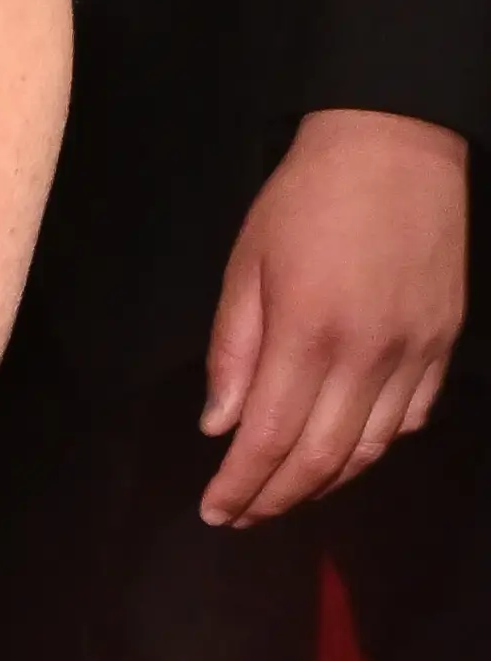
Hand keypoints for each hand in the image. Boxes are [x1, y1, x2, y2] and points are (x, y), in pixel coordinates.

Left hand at [198, 108, 466, 523]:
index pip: (268, 439)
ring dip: (324, 483)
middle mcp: (368, 355)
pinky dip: (375, 448)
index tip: (215, 512)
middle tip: (243, 517)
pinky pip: (412, 417)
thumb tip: (220, 426)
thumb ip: (232, 350)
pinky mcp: (445, 342)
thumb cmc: (306, 198)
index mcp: (308, 333)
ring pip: (371, 449)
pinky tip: (345, 452)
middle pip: (321, 459)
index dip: (241, 487)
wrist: (396, 144)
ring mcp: (415, 352)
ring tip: (285, 494)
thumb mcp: (246, 264)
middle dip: (276, 499)